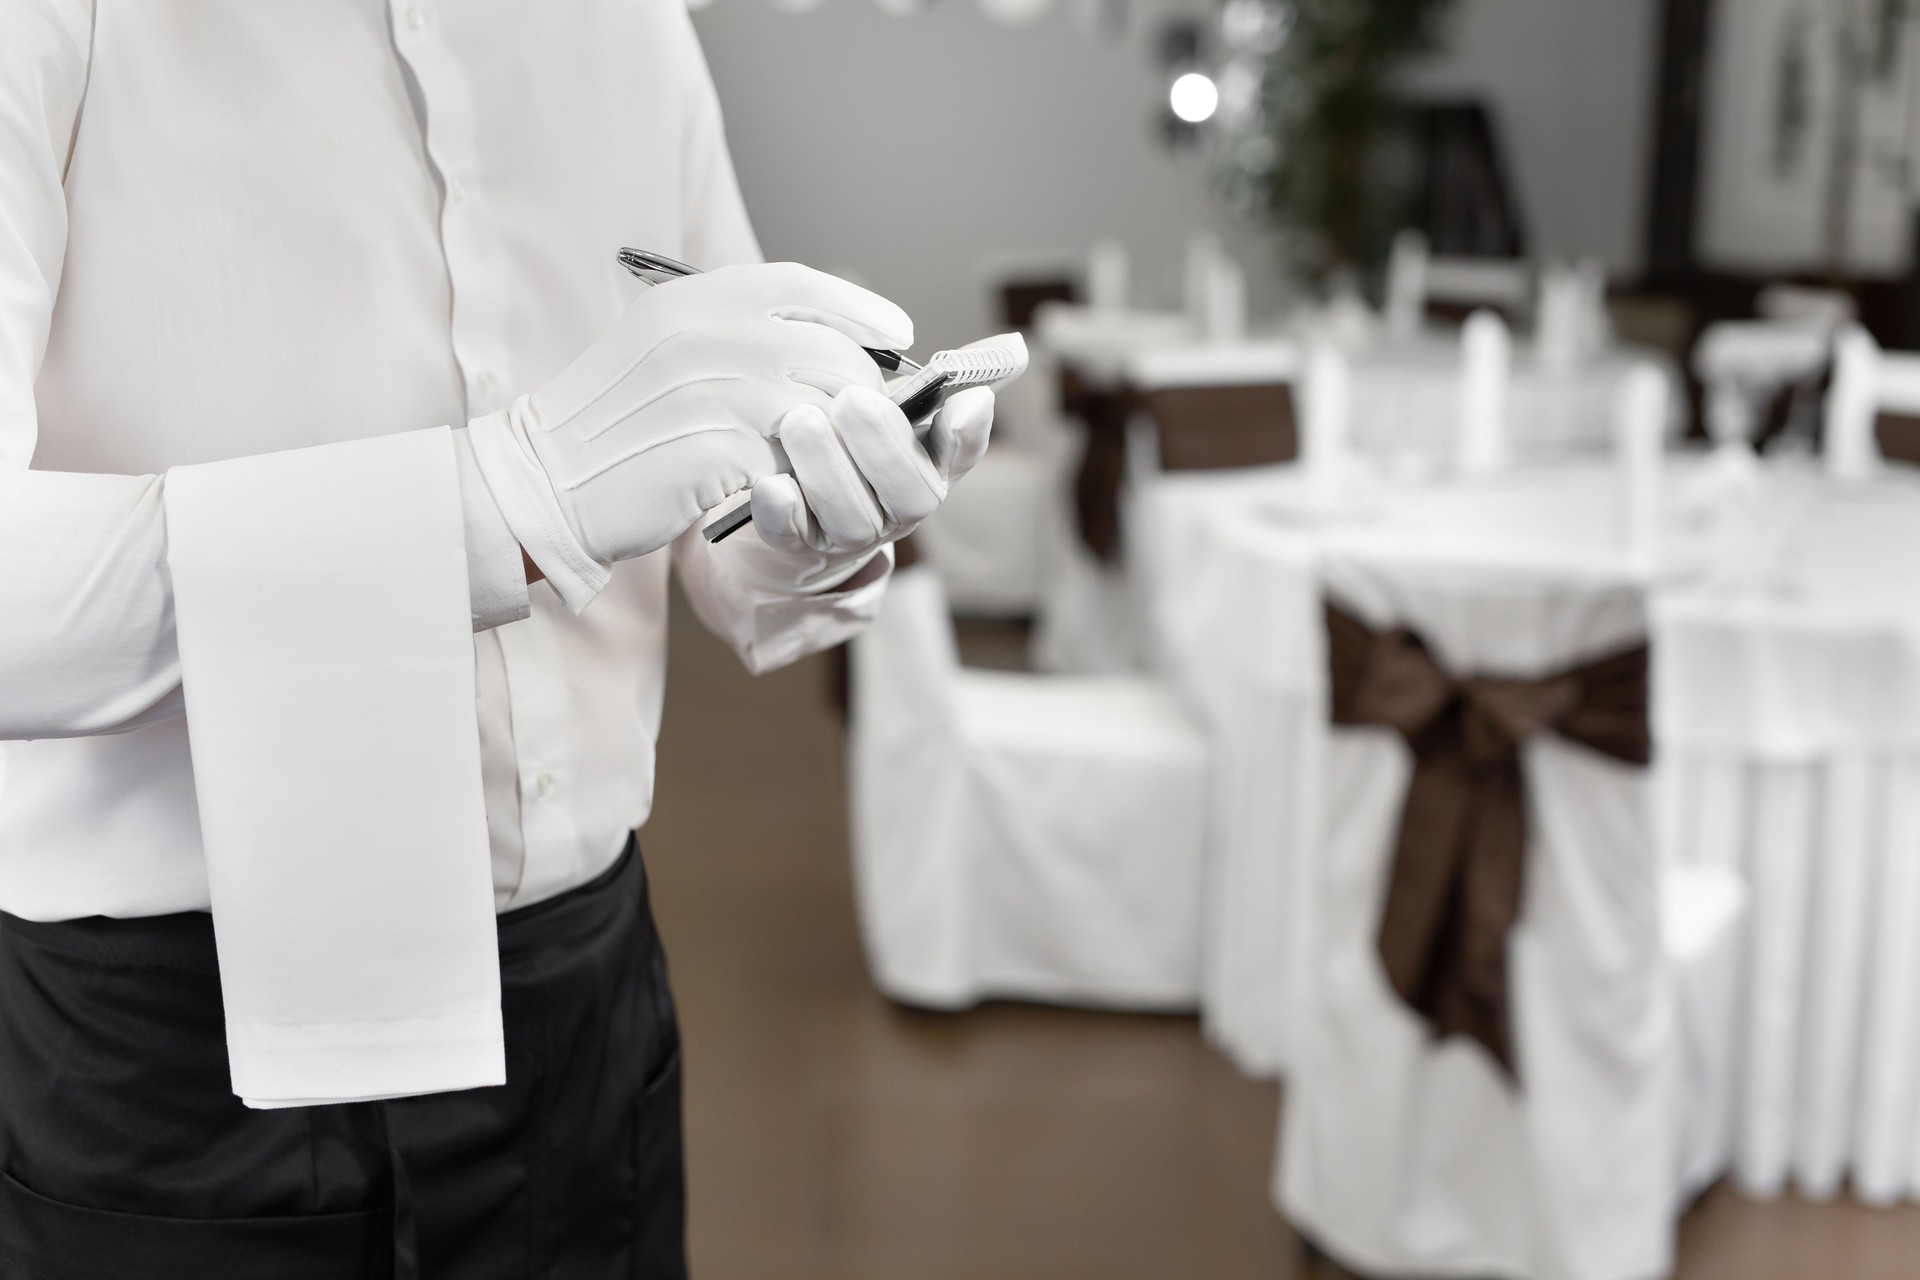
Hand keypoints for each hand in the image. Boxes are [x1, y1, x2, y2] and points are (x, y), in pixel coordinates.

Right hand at [466, 263, 910, 611]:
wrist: (543, 480)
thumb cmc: (610, 421)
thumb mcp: (663, 346)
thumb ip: (732, 332)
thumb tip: (819, 340)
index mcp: (692, 299)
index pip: (800, 284)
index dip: (859, 308)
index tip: (898, 331)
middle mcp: (705, 335)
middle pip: (828, 351)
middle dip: (864, 388)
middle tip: (875, 417)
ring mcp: (711, 393)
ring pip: (820, 411)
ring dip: (839, 441)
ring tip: (836, 459)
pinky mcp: (714, 453)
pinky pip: (791, 463)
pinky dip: (805, 478)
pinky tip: (798, 487)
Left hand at [734, 383, 993, 580]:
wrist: (792, 504)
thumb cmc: (851, 441)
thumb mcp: (893, 406)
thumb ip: (935, 381)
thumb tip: (1013, 350)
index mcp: (928, 467)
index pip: (961, 454)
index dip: (966, 434)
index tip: (968, 400)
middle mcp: (898, 508)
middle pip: (909, 492)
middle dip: (882, 445)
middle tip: (853, 399)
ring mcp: (849, 533)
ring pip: (852, 517)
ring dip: (828, 470)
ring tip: (800, 422)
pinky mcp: (797, 547)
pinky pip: (793, 538)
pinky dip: (783, 514)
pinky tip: (772, 484)